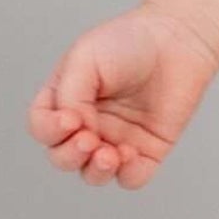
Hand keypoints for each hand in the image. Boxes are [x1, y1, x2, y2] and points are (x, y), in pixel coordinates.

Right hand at [27, 8, 218, 189]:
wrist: (176, 39)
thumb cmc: (128, 42)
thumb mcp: (84, 60)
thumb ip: (69, 95)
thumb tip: (75, 129)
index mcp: (66, 100)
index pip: (42, 127)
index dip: (49, 130)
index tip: (70, 119)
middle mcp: (88, 124)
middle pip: (63, 157)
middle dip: (70, 155)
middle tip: (89, 139)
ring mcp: (117, 139)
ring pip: (93, 174)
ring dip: (95, 171)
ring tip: (108, 154)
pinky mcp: (148, 150)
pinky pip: (132, 178)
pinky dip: (127, 174)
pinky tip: (132, 154)